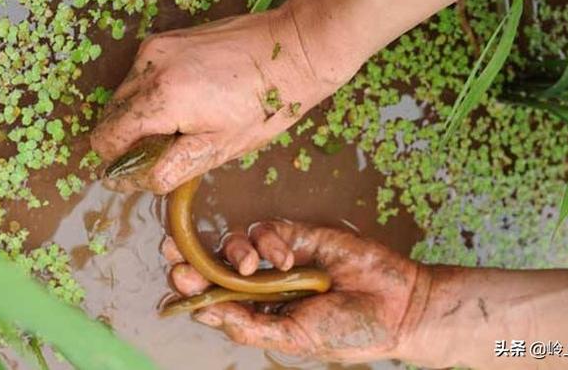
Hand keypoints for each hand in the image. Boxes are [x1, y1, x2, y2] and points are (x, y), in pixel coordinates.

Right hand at [91, 7, 346, 193]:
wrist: (292, 50)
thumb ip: (170, 167)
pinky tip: (188, 99)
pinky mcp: (167, 37)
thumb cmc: (265, 105)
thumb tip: (133, 181)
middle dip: (131, 138)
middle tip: (171, 147)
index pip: (106, 138)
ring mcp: (156, 47)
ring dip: (141, 115)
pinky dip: (153, 93)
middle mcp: (148, 66)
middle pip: (111, 115)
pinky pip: (142, 74)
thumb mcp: (220, 148)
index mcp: (160, 98)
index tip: (141, 168)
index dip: (118, 161)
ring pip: (125, 93)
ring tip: (184, 122)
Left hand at [162, 221, 427, 362]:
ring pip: (235, 243)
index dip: (190, 287)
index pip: (213, 298)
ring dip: (233, 251)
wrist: (395, 305)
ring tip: (250, 267)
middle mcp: (263, 285)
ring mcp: (279, 257)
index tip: (175, 279)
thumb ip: (249, 325)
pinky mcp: (298, 234)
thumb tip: (203, 312)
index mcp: (258, 314)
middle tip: (172, 251)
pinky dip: (270, 241)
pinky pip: (267, 230)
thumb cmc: (346, 330)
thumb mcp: (293, 337)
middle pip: (214, 265)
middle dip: (191, 257)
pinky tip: (287, 257)